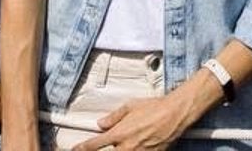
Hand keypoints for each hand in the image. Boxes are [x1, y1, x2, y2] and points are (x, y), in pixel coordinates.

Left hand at [71, 89, 201, 150]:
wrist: (174, 114)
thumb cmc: (156, 108)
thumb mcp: (130, 106)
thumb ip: (114, 116)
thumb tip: (102, 122)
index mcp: (119, 133)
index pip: (94, 144)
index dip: (82, 148)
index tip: (77, 148)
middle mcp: (127, 146)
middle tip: (94, 149)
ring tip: (120, 145)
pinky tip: (133, 147)